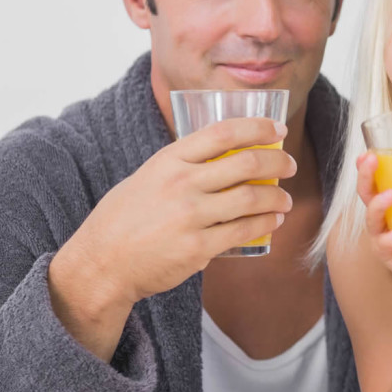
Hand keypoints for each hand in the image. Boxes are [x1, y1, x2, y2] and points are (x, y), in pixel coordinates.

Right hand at [53, 117, 295, 307]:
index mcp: (169, 160)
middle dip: (278, 162)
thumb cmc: (126, 217)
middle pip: (246, 163)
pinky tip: (273, 221)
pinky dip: (265, 223)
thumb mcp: (149, 176)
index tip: (279, 130)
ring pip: (251, 198)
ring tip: (286, 200)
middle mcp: (181, 184)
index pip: (223, 132)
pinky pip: (244, 230)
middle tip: (290, 166)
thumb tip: (231, 155)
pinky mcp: (197, 247)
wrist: (101, 262)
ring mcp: (189, 216)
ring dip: (277, 197)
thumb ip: (185, 165)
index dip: (258, 128)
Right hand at [354, 151, 391, 275]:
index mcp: (390, 204)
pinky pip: (384, 247)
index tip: (367, 151)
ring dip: (378, 205)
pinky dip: (389, 240)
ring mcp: (381, 238)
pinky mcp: (389, 257)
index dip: (366, 167)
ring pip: (371, 220)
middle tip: (372, 161)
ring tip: (391, 195)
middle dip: (366, 176)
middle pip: (366, 195)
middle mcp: (380, 219)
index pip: (375, 180)